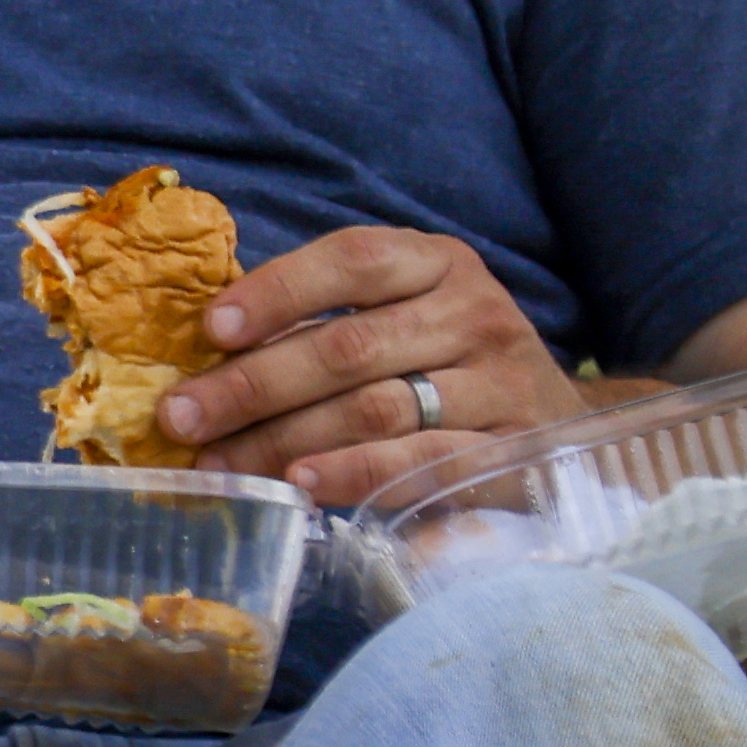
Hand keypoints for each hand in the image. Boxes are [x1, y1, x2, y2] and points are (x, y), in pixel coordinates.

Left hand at [168, 227, 577, 507]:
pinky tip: (303, 486)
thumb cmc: (449, 362)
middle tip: (183, 416)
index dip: (278, 291)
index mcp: (437, 264)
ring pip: (377, 410)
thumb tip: (209, 350)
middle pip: (350, 347)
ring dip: (286, 440)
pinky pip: (424, 466)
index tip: (211, 328)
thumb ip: (326, 320)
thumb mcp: (404, 314)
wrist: (563, 424)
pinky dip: (359, 474)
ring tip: (222, 462)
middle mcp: (474, 314)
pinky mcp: (512, 453)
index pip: (353, 261)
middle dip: (254, 384)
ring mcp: (499, 385)